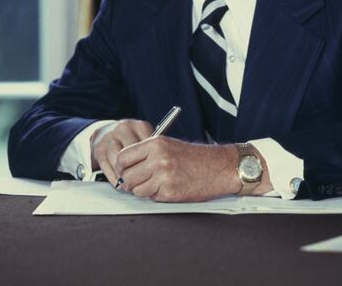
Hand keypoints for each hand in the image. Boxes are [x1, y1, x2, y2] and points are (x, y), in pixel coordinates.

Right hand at [91, 119, 152, 185]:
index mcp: (139, 126)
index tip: (154, 174)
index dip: (151, 163)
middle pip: (133, 154)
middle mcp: (124, 129)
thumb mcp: (144, 139)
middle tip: (142, 182)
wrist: (104, 133)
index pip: (148, 147)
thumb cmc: (130, 139)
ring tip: (131, 185)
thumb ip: (152, 150)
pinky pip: (108, 168)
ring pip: (119, 162)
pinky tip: (119, 183)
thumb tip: (160, 169)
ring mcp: (110, 138)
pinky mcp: (99, 150)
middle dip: (138, 171)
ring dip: (125, 176)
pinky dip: (114, 178)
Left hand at [115, 137, 244, 201]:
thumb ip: (146, 154)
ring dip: (142, 190)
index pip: (122, 157)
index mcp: (155, 143)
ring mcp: (163, 175)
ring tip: (155, 185)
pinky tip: (167, 188)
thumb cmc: (195, 158)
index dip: (121, 167)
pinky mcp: (169, 191)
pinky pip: (150, 197)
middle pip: (126, 175)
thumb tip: (123, 169)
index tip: (124, 172)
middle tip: (137, 182)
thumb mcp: (169, 146)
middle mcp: (157, 158)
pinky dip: (155, 196)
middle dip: (129, 182)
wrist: (220, 167)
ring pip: (136, 189)